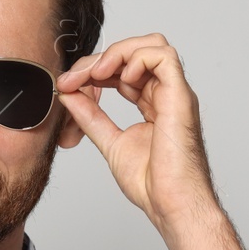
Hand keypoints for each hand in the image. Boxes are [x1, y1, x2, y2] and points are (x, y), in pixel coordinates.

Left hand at [54, 33, 218, 229]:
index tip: (67, 85)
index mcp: (152, 103)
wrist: (170, 204)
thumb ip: (90, 117)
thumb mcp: (109, 142)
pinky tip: (119, 79)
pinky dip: (137, 59)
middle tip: (73, 79)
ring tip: (97, 74)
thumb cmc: (152, 183)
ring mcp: (175, 93)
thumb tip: (69, 94)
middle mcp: (166, 94)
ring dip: (118, 52)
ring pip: (153, 45)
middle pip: (135, 51)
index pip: (123, 68)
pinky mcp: (181, 97)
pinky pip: (163, 57)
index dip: (93, 70)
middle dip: (99, 58)